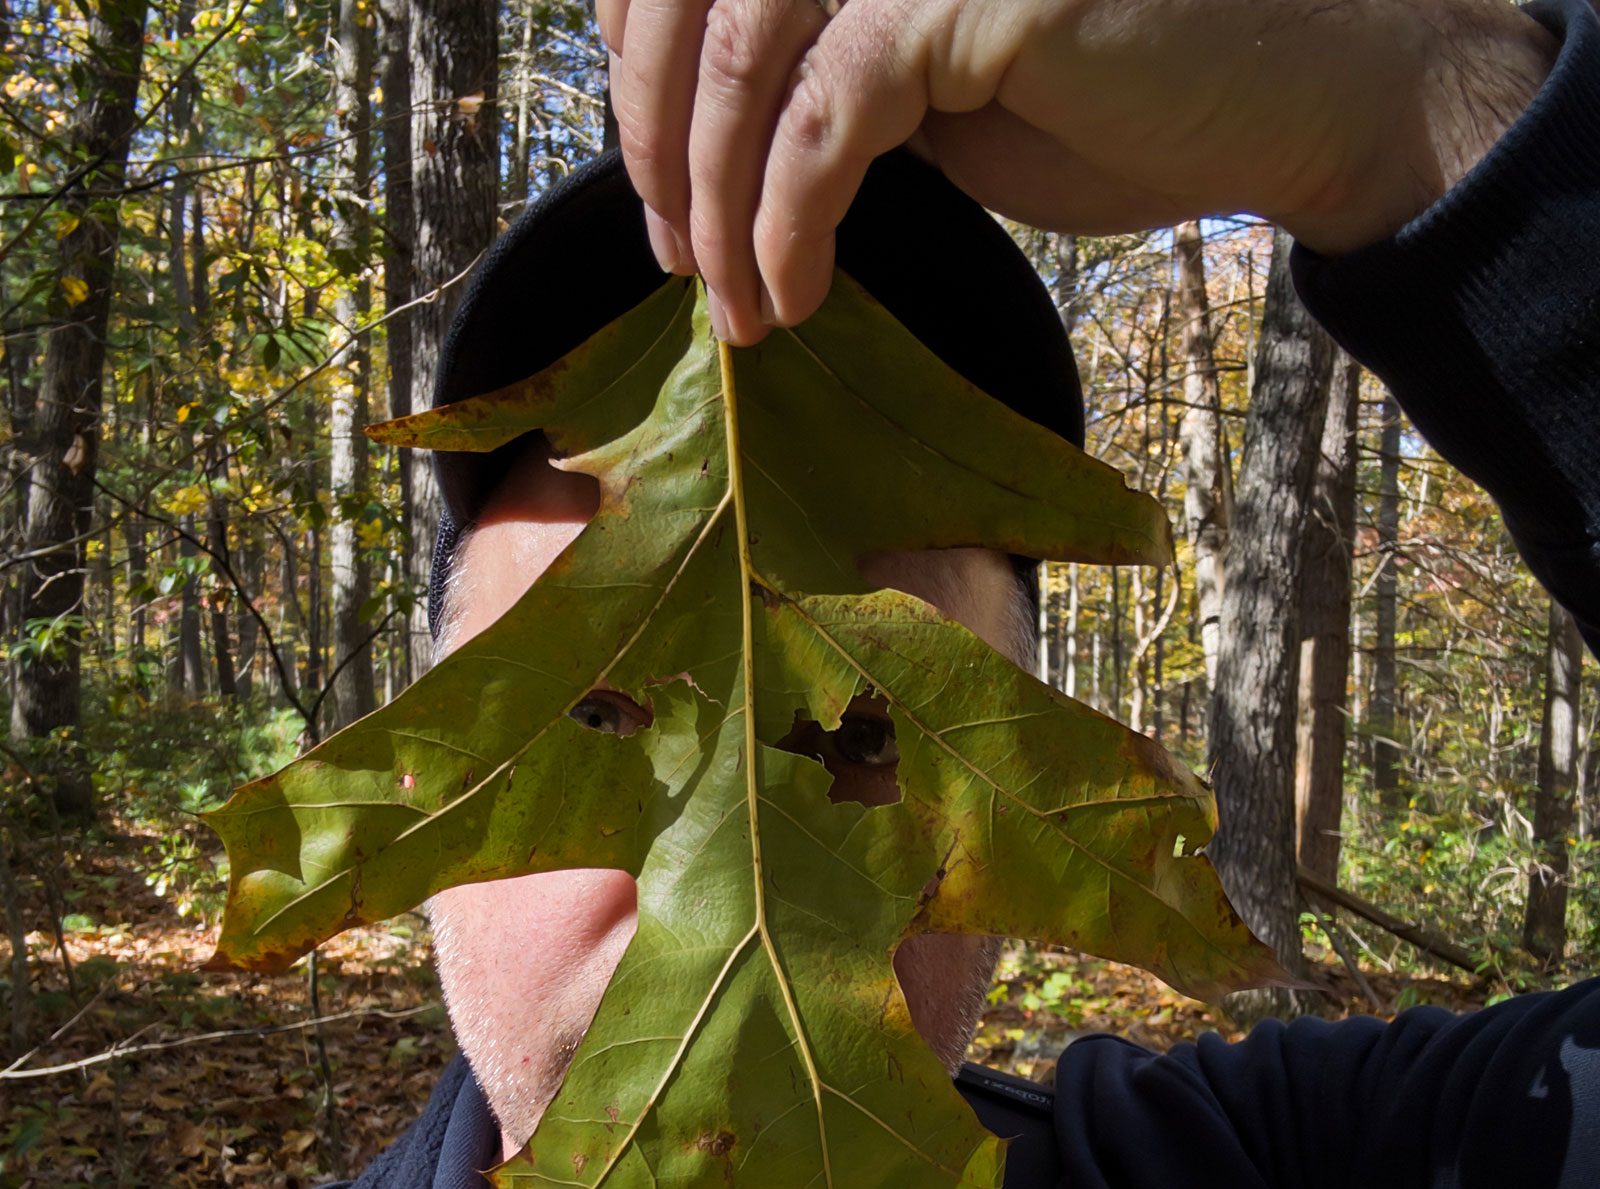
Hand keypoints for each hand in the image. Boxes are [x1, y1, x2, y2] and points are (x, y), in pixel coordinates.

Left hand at [600, 0, 1555, 343]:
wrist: (1285, 96)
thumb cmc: (1120, 88)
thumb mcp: (935, 71)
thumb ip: (830, 67)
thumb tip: (708, 140)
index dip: (637, 69)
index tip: (653, 189)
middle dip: (657, 144)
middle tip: (675, 258)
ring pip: (741, 62)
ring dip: (712, 202)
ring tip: (732, 303)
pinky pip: (823, 125)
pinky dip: (786, 225)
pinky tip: (792, 293)